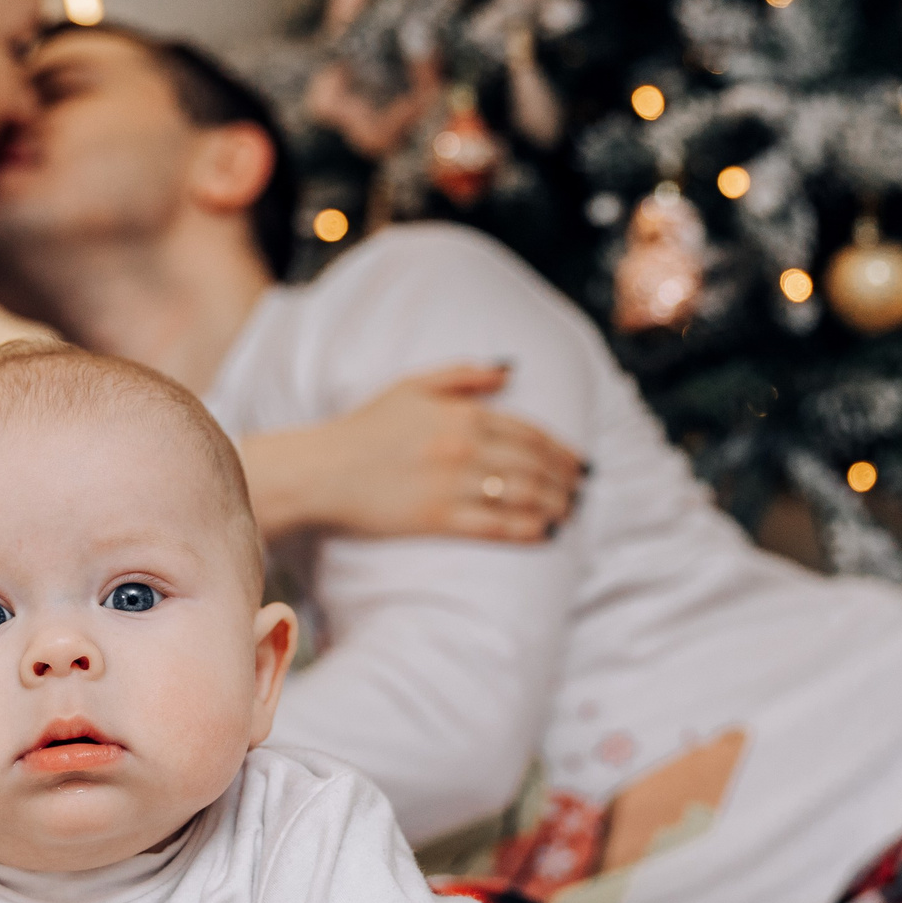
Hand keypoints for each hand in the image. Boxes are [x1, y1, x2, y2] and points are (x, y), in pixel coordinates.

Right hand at [241, 364, 582, 543]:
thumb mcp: (413, 385)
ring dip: (554, 505)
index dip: (561, 450)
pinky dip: (526, 529)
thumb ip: (464, 375)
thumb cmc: (365, 428)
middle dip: (565, 480)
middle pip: (533, 465)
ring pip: (521, 495)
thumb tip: (510, 370)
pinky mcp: (436, 518)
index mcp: (460, 413)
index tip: (579, 464)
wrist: (321, 470)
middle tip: (580, 492)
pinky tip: (545, 532)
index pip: (529, 433)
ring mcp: (451, 484)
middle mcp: (462, 447)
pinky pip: (494, 525)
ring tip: (568, 513)